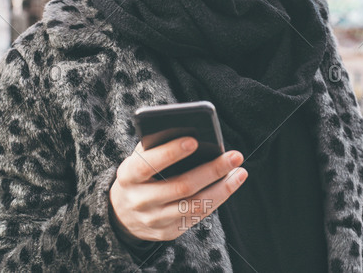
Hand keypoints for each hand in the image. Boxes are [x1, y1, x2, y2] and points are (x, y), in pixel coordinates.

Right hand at [109, 136, 247, 241]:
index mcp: (128, 176)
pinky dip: (217, 199)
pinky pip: (197, 216)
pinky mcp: (168, 233)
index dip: (170, 152)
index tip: (194, 140)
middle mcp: (140, 201)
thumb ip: (157, 144)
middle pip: (181, 187)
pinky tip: (230, 185)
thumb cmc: (139, 173)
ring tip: (240, 172)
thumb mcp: (138, 157)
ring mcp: (154, 220)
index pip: (148, 164)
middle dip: (212, 170)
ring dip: (222, 188)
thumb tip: (189, 130)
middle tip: (235, 156)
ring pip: (194, 205)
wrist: (122, 214)